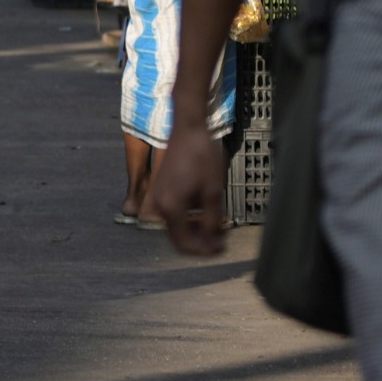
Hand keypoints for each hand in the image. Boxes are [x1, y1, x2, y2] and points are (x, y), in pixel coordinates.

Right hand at [146, 123, 227, 254]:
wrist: (189, 129)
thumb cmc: (201, 156)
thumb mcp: (213, 192)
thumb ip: (212, 221)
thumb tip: (213, 240)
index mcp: (171, 208)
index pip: (185, 244)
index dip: (204, 251)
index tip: (221, 250)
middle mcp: (160, 205)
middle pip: (179, 237)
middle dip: (201, 242)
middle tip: (222, 240)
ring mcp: (159, 197)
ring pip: (178, 225)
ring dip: (197, 230)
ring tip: (218, 225)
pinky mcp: (162, 189)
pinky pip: (175, 212)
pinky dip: (190, 217)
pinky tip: (206, 212)